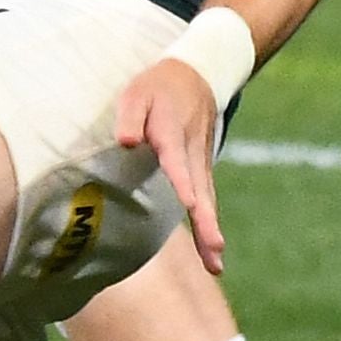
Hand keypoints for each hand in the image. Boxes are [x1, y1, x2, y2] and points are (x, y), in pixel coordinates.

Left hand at [110, 56, 228, 273]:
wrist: (197, 76)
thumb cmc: (157, 89)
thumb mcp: (137, 93)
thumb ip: (130, 116)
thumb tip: (125, 142)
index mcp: (171, 131)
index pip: (175, 158)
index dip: (181, 179)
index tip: (190, 202)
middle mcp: (192, 151)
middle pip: (200, 189)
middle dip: (205, 220)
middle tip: (213, 247)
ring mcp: (202, 162)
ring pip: (207, 200)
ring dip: (210, 232)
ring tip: (215, 264)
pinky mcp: (203, 171)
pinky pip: (207, 200)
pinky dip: (210, 226)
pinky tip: (212, 252)